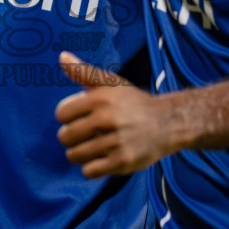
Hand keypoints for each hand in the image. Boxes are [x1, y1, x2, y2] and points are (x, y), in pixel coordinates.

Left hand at [54, 52, 176, 177]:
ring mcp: (114, 142)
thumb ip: (83, 72)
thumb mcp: (111, 83)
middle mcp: (106, 119)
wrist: (167, 123)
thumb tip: (61, 56)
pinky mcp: (121, 162)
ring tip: (95, 146)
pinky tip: (103, 159)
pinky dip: (92, 168)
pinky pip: (88, 171)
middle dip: (72, 136)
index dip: (68, 116)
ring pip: (74, 155)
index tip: (81, 116)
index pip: (61, 113)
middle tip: (88, 133)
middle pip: (64, 136)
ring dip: (81, 153)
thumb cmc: (134, 103)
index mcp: (101, 98)